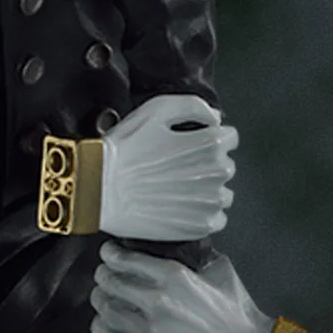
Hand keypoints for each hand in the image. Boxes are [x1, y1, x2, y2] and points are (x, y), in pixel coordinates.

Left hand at [90, 243, 273, 332]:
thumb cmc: (236, 315)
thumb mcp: (219, 270)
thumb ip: (194, 252)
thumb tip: (176, 241)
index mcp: (173, 276)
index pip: (122, 258)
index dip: (110, 253)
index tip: (109, 253)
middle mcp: (156, 301)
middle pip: (108, 280)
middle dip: (103, 273)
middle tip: (106, 273)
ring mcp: (148, 331)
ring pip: (104, 306)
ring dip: (101, 298)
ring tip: (106, 295)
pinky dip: (101, 324)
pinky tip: (106, 320)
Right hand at [100, 95, 236, 240]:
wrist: (102, 188)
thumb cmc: (125, 146)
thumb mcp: (155, 109)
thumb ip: (192, 106)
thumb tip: (216, 118)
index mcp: (209, 143)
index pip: (230, 137)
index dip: (209, 135)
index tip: (191, 141)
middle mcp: (217, 173)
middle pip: (225, 164)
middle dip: (206, 162)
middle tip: (176, 163)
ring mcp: (211, 202)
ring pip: (222, 191)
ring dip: (206, 188)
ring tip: (176, 186)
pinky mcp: (202, 226)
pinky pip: (216, 217)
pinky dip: (201, 212)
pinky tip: (178, 204)